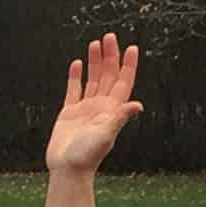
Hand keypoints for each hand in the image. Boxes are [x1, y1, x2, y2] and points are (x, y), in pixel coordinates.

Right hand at [47, 34, 141, 175]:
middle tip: (110, 37)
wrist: (67, 169)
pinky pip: (74, 90)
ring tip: (95, 44)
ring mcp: (85, 109)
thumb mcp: (106, 135)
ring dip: (95, 62)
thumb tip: (138, 105)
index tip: (132, 48)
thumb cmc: (86, 156)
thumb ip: (120, 117)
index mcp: (111, 110)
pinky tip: (76, 64)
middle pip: (108, 76)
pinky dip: (75, 76)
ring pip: (93, 79)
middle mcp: (100, 107)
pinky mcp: (69, 113)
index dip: (128, 65)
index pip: (123, 82)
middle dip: (110, 56)